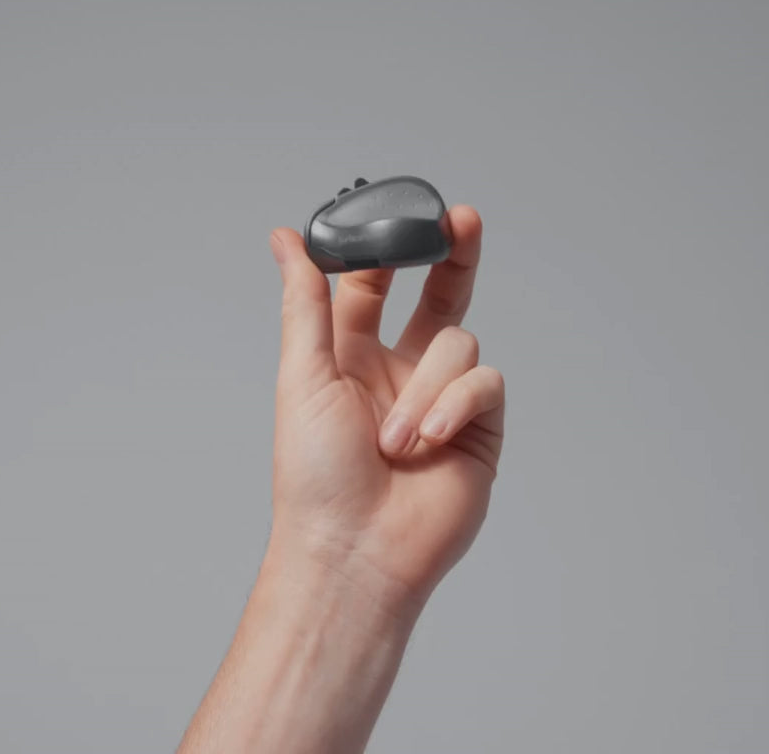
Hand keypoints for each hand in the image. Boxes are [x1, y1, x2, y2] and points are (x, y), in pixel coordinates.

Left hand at [265, 205, 504, 623]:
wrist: (355, 553)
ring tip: (395, 440)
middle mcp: (402, 369)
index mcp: (354, 355)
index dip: (387, 248)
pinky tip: (431, 442)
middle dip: (453, 255)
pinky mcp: (480, 426)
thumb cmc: (315, 475)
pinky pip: (485, 382)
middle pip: (440, 295)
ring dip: (425, 388)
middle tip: (462, 220)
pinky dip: (455, 406)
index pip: (376, 284)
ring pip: (458, 343)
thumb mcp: (302, 375)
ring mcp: (444, 397)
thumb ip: (304, 301)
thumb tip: (282, 238)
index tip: (396, 214)